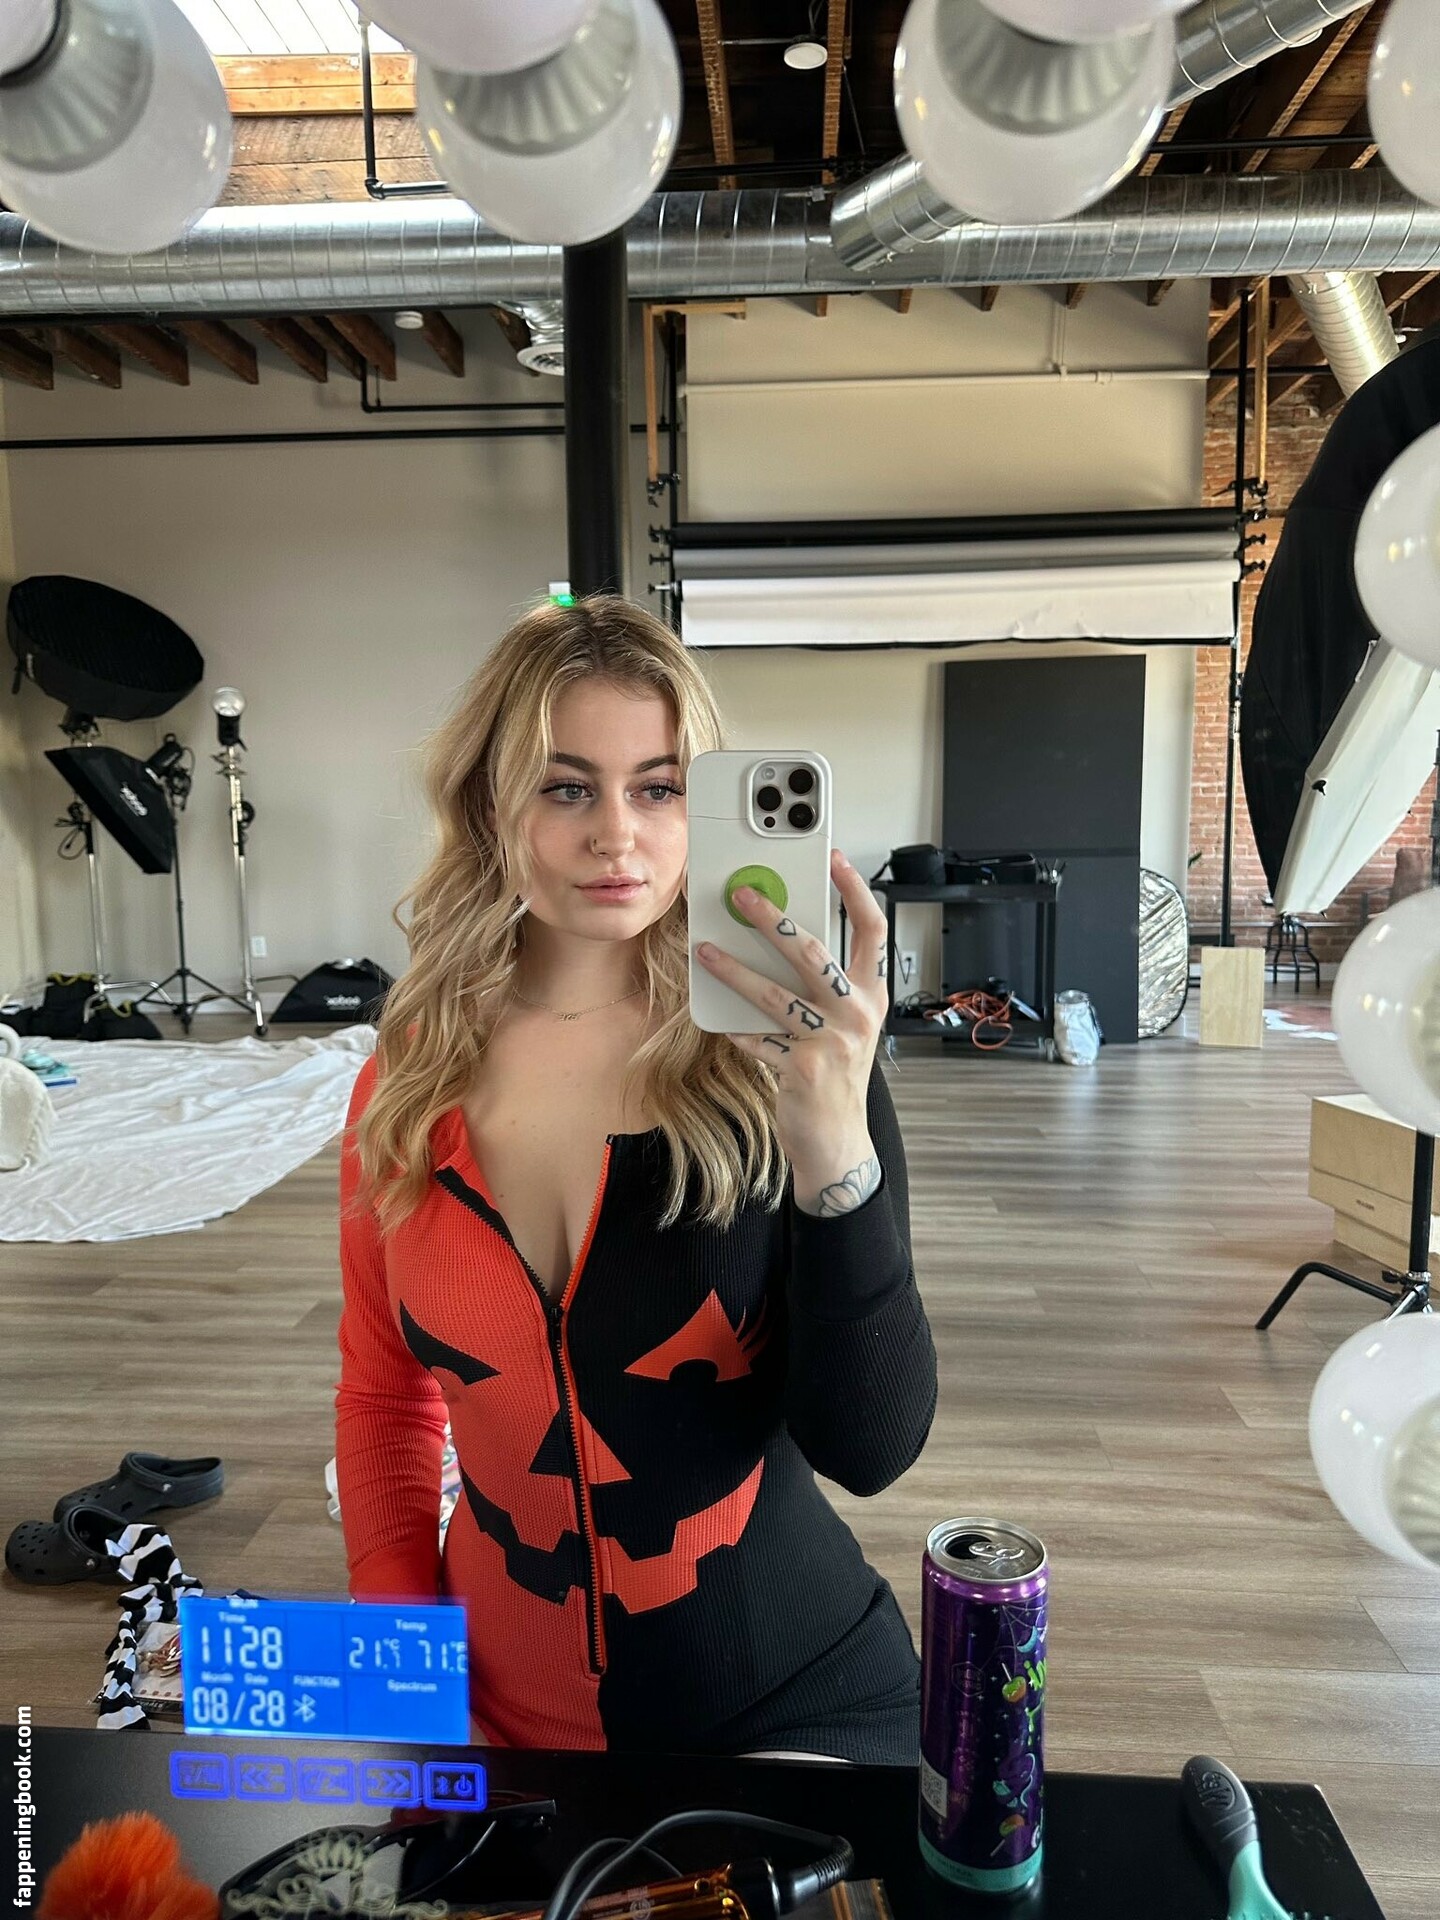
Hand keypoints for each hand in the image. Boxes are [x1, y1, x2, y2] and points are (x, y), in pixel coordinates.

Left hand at [693, 848, 889, 1206]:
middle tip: (740, 895)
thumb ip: (821, 986)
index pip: (871, 929)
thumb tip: (775, 938)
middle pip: (811, 950)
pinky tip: (721, 1022)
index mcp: (871, 994)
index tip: (832, 857)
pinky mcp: (802, 1066)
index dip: (854, 890)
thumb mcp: (842, 1024)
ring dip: (733, 969)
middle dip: (770, 918)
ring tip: (704, 950)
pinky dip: (737, 1029)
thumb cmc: (834, 1072)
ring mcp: (832, 1040)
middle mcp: (857, 1012)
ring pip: (772, 992)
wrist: (837, 1139)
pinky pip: (758, 1037)